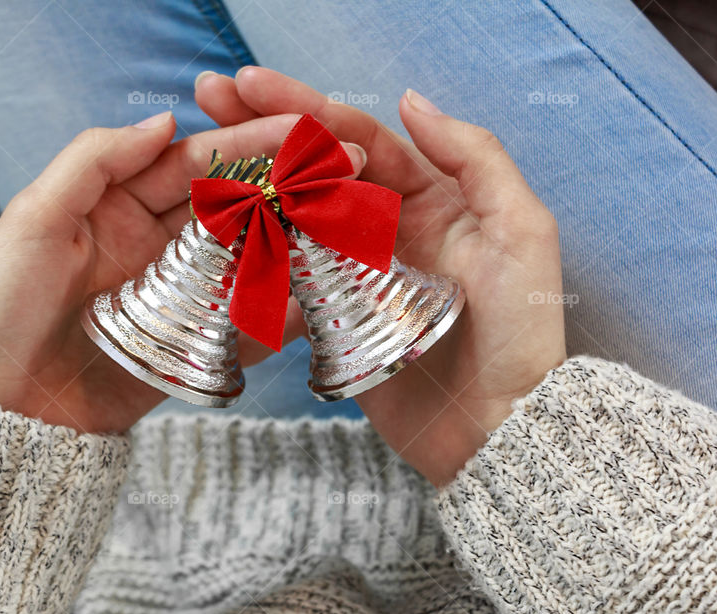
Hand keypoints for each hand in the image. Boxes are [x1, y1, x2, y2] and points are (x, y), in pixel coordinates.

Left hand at [0, 111, 364, 433]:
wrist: (1, 404)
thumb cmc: (1, 305)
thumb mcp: (35, 218)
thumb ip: (96, 161)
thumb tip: (168, 121)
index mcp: (119, 203)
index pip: (195, 162)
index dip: (248, 142)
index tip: (301, 130)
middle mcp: (156, 241)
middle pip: (233, 203)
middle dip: (287, 182)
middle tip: (344, 169)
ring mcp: (177, 291)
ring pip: (247, 256)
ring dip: (295, 239)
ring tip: (345, 222)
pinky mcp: (190, 340)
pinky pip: (243, 319)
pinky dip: (281, 311)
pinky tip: (319, 297)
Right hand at [196, 68, 566, 484]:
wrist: (497, 426)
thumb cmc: (520, 330)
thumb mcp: (521, 231)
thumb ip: (476, 158)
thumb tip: (411, 100)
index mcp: (431, 199)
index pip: (361, 140)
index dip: (307, 107)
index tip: (252, 83)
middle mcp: (387, 227)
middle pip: (317, 166)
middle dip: (264, 128)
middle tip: (209, 96)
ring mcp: (355, 271)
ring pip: (294, 213)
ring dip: (249, 178)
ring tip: (196, 147)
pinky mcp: (332, 316)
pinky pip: (288, 272)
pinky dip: (254, 243)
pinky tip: (214, 217)